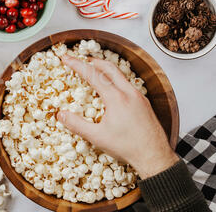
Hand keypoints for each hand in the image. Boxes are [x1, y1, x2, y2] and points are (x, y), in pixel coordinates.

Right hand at [57, 55, 178, 178]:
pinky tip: (111, 89)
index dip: (77, 65)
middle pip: (109, 68)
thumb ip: (76, 124)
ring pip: (120, 75)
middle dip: (92, 61)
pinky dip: (115, 79)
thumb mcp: (97, 137)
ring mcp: (139, 97)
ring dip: (105, 70)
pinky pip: (127, 84)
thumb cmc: (127, 147)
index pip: (93, 75)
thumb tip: (60, 115)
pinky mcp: (144, 103)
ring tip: (94, 71)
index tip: (66, 58)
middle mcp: (129, 93)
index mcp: (116, 98)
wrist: (155, 156)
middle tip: (80, 60)